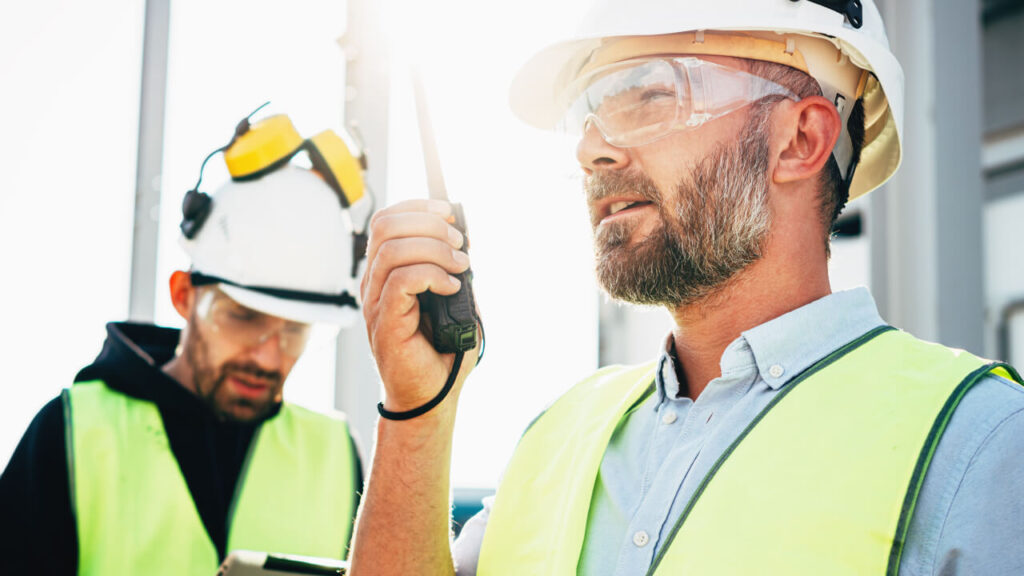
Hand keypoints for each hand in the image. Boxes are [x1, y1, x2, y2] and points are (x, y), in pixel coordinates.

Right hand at [361, 199, 478, 413]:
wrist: (433, 396)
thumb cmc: (444, 350)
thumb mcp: (456, 298)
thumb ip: (453, 268)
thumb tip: (463, 237)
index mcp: (386, 272)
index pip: (387, 220)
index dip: (417, 207)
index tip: (450, 213)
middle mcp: (374, 283)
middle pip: (385, 226)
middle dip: (428, 224)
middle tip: (460, 244)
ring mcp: (376, 303)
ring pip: (393, 249)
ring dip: (435, 250)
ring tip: (460, 267)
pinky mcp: (385, 322)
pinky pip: (401, 280)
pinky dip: (432, 275)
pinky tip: (451, 288)